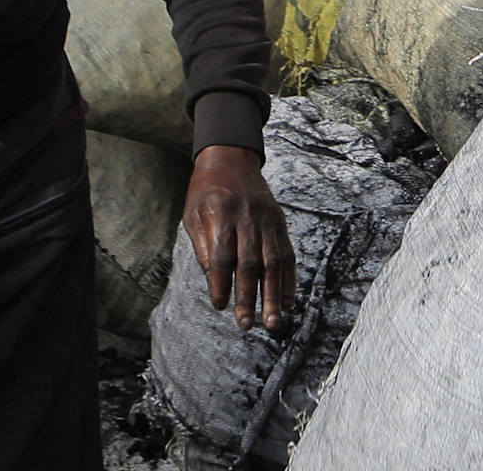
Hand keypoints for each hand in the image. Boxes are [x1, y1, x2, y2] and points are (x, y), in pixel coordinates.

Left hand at [184, 144, 296, 331]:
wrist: (230, 158)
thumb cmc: (206, 190)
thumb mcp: (193, 212)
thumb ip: (203, 245)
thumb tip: (213, 279)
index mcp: (221, 214)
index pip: (222, 256)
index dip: (221, 284)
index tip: (219, 305)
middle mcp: (247, 218)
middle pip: (249, 263)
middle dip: (248, 297)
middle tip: (246, 324)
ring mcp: (267, 220)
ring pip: (272, 263)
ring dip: (273, 296)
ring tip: (272, 322)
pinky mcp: (279, 223)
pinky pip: (287, 254)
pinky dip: (289, 279)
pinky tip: (286, 301)